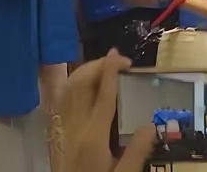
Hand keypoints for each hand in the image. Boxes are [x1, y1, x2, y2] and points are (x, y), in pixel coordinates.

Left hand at [54, 49, 156, 171]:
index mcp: (93, 137)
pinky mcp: (56, 136)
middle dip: (97, 66)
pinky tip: (84, 88)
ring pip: (66, 90)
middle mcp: (74, 128)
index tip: (119, 55)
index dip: (110, 71)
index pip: (102, 95)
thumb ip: (138, 151)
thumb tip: (150, 124)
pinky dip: (72, 87)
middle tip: (117, 62)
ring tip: (102, 69)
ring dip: (83, 73)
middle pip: (79, 85)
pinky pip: (60, 102)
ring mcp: (62, 131)